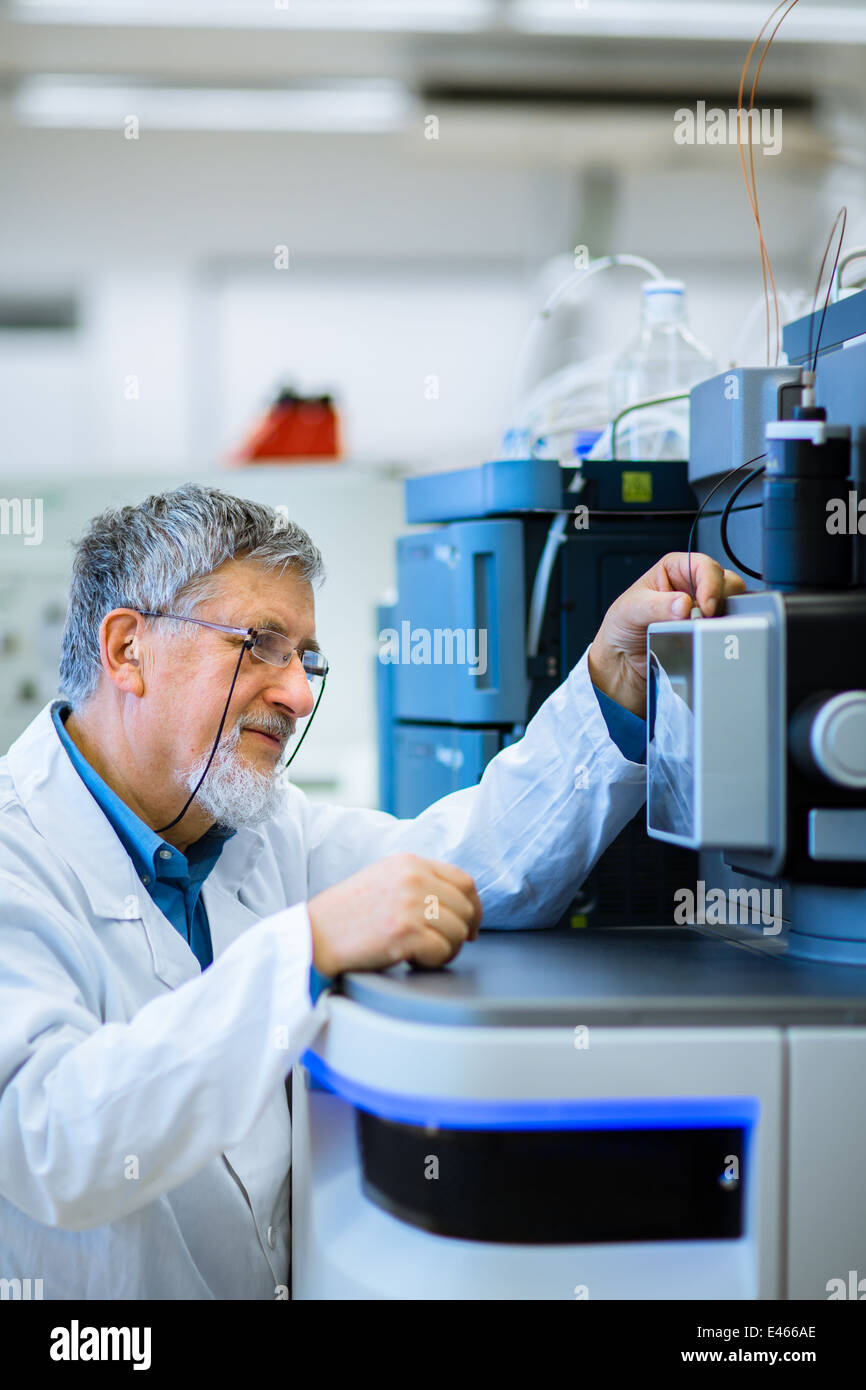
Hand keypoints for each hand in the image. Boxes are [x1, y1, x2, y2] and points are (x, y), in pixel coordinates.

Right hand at [308, 853, 481, 976]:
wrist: (313, 936)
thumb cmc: (345, 915)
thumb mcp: (383, 879)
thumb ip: (418, 881)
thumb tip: (456, 901)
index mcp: (409, 863)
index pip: (464, 881)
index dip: (474, 907)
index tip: (471, 925)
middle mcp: (413, 879)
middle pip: (465, 908)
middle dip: (460, 933)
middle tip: (440, 947)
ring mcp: (410, 905)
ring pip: (458, 932)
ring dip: (446, 950)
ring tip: (420, 954)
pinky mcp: (405, 933)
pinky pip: (443, 952)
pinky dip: (432, 962)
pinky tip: (411, 961)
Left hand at [588, 552, 746, 715]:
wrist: (624, 661)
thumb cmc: (622, 627)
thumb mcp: (631, 611)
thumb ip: (656, 606)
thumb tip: (683, 604)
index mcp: (673, 569)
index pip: (703, 565)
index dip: (709, 583)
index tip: (705, 606)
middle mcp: (691, 586)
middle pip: (725, 581)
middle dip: (720, 599)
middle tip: (705, 619)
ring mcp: (702, 609)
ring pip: (730, 604)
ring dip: (722, 617)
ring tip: (702, 630)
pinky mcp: (707, 630)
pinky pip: (725, 628)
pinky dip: (721, 633)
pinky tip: (707, 639)